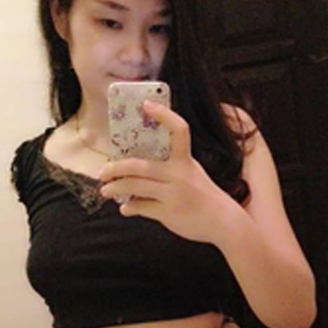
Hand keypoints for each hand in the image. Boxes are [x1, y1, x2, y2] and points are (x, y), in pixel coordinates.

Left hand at [99, 102, 236, 243]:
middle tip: (103, 171)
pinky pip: (141, 207)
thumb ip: (171, 169)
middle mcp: (179, 175)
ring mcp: (173, 194)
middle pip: (140, 165)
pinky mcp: (168, 213)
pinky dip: (130, 207)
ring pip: (135, 186)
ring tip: (106, 189)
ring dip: (116, 187)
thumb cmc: (205, 197)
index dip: (164, 115)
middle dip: (117, 167)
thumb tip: (138, 169)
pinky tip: (125, 208)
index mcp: (186, 161)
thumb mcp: (193, 175)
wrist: (223, 222)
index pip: (179, 130)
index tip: (146, 105)